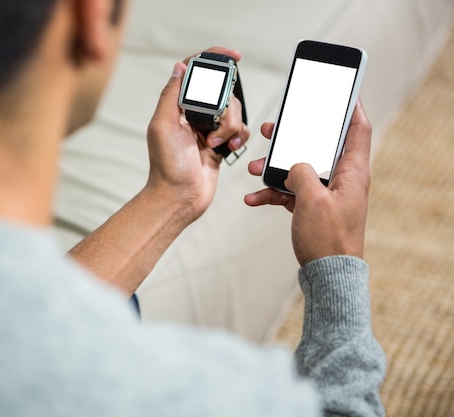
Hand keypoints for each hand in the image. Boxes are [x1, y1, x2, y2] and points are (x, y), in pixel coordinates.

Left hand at [145, 47, 249, 224]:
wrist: (180, 198)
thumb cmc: (167, 166)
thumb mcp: (163, 126)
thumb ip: (171, 95)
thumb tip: (179, 67)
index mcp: (177, 107)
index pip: (197, 74)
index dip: (215, 60)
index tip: (234, 56)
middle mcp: (193, 115)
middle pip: (223, 93)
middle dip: (226, 109)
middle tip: (215, 127)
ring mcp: (208, 130)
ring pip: (234, 112)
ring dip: (230, 127)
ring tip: (215, 144)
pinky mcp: (221, 144)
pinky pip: (240, 131)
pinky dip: (238, 137)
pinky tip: (227, 149)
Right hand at [245, 101, 371, 265]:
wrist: (326, 274)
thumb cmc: (328, 238)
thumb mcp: (312, 199)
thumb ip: (301, 172)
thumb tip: (294, 165)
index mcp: (352, 172)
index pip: (357, 130)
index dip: (351, 108)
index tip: (341, 92)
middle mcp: (341, 179)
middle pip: (318, 146)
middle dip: (293, 137)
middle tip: (274, 127)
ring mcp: (325, 193)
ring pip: (298, 168)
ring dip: (275, 167)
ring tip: (254, 167)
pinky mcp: (311, 207)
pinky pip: (290, 191)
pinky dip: (272, 192)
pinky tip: (252, 198)